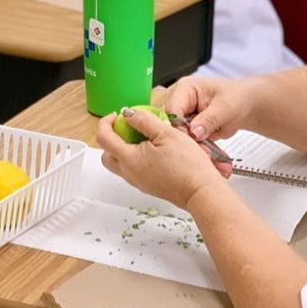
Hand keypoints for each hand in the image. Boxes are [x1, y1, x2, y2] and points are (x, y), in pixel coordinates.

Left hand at [96, 106, 232, 214]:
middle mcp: (129, 173)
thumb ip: (143, 120)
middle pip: (107, 155)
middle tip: (125, 127)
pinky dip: (137, 158)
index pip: (104, 138)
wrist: (202, 193)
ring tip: (143, 136)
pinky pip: (134, 170)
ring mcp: (138, 182)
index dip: (106, 122)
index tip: (117, 115)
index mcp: (129, 159)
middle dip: (111, 138)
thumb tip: (128, 114)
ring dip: (125, 148)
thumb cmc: (188, 166)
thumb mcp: (166, 133)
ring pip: (120, 163)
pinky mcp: (148, 186)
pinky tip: (154, 149)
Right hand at [154, 74, 259, 143]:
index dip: (178, 126)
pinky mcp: (184, 128)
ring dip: (190, 145)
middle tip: (201, 149)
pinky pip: (184, 141)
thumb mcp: (226, 107)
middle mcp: (177, 101)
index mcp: (184, 88)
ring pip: (174, 134)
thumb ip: (209, 119)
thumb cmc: (237, 98)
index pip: (172, 108)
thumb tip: (194, 132)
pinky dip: (195, 149)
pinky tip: (207, 153)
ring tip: (207, 152)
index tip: (191, 138)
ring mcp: (180, 115)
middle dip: (184, 138)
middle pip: (169, 123)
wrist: (244, 106)